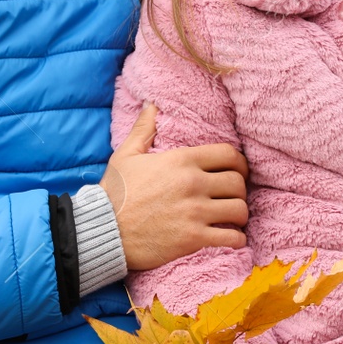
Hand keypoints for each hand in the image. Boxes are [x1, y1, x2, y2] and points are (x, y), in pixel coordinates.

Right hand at [102, 103, 249, 270]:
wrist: (102, 231)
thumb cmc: (114, 193)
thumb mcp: (126, 155)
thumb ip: (144, 129)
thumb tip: (152, 104)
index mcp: (181, 160)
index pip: (229, 154)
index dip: (239, 163)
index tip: (237, 172)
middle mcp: (193, 183)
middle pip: (238, 182)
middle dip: (240, 190)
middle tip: (233, 196)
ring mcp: (195, 212)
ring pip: (239, 210)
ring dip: (239, 215)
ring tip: (232, 218)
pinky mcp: (194, 238)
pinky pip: (232, 237)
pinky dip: (236, 238)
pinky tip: (230, 237)